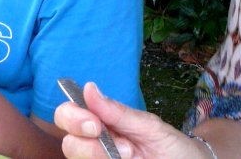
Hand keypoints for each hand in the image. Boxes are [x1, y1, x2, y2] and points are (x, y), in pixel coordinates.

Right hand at [55, 82, 199, 158]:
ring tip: (131, 155)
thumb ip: (118, 112)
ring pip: (77, 158)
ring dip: (101, 156)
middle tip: (119, 145)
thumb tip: (88, 88)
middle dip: (87, 143)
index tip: (94, 123)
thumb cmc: (172, 145)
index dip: (72, 117)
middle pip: (68, 143)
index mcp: (102, 124)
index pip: (68, 115)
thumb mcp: (149, 126)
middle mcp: (96, 145)